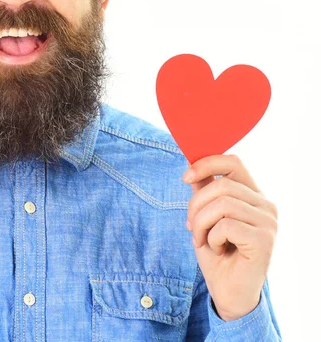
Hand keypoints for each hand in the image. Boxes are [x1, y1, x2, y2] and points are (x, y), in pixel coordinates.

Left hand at [182, 154, 277, 320]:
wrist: (228, 291)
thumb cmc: (217, 252)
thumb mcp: (204, 216)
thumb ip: (203, 190)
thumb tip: (191, 164)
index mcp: (253, 195)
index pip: (233, 162)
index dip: (206, 164)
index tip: (185, 177)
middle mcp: (265, 205)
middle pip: (221, 184)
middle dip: (196, 205)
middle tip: (189, 226)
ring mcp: (268, 222)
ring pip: (222, 204)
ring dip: (201, 223)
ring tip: (201, 239)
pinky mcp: (264, 240)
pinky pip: (226, 225)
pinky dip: (212, 237)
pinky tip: (217, 249)